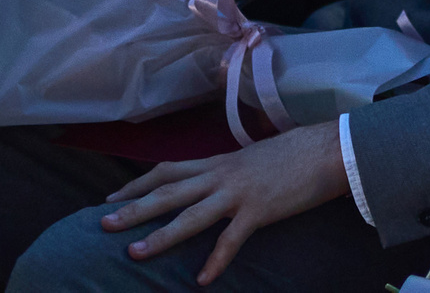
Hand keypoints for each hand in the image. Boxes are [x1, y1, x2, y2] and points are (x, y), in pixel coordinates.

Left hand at [98, 120, 348, 283]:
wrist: (327, 149)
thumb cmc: (293, 154)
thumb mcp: (250, 159)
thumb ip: (228, 171)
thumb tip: (212, 182)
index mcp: (217, 162)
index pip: (167, 170)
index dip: (137, 184)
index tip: (112, 197)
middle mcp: (221, 175)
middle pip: (168, 191)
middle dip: (134, 208)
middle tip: (103, 223)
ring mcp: (238, 193)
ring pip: (190, 214)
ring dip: (161, 235)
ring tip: (135, 253)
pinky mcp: (259, 210)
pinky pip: (232, 239)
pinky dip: (216, 260)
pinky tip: (203, 280)